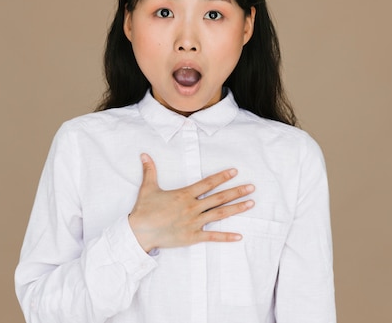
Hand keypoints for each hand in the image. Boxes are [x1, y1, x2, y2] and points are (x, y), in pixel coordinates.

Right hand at [128, 153, 254, 251]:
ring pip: (220, 214)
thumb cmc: (144, 211)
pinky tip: (239, 236)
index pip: (207, 183)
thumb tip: (144, 155)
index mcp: (184, 195)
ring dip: (236, 208)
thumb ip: (150, 171)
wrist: (139, 232)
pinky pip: (212, 236)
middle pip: (219, 198)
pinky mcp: (192, 237)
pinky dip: (226, 237)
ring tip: (251, 203)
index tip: (235, 172)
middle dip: (237, 191)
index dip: (222, 177)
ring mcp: (194, 222)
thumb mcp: (147, 188)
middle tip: (252, 187)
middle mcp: (192, 207)